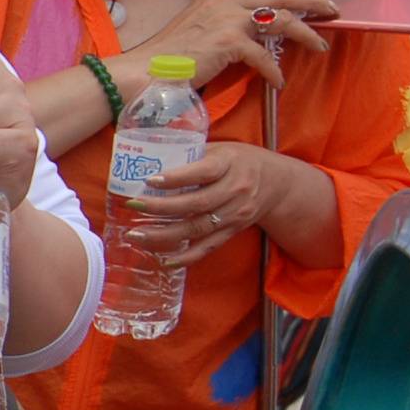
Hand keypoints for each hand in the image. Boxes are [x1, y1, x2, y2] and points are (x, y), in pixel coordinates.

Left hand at [129, 143, 299, 265]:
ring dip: (164, 235)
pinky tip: (164, 260)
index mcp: (229, 164)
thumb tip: (147, 152)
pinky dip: (186, 257)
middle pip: (196, 204)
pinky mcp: (233, 231)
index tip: (149, 180)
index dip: (176, 178)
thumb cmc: (238, 161)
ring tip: (136, 235)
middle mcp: (235, 190)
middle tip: (133, 205)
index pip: (202, 172)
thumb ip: (189, 152)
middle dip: (161, 208)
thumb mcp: (219, 149)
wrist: (277, 182)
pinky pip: (208, 247)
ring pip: (198, 228)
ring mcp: (235, 214)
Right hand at [133, 0, 333, 89]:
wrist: (145, 72)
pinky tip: (278, 81)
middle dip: (310, 0)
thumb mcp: (196, 30)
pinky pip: (262, 55)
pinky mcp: (228, 41)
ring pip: (279, 18)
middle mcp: (222, 1)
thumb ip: (221, 24)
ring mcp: (226, 19)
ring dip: (305, 32)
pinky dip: (272, 70)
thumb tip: (246, 32)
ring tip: (320, 44)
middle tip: (331, 8)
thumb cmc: (166, 58)